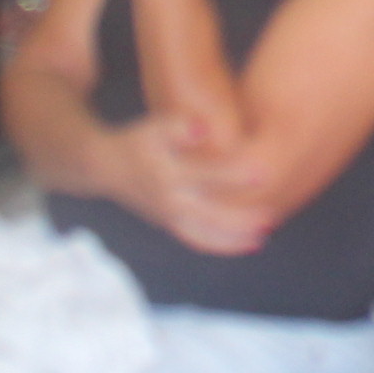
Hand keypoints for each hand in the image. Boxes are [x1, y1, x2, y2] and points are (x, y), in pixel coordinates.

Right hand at [115, 119, 274, 255]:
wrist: (103, 167)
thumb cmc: (137, 142)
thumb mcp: (153, 126)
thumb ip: (179, 126)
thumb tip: (203, 128)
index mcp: (169, 175)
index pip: (208, 176)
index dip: (235, 175)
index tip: (264, 172)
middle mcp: (169, 202)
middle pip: (209, 216)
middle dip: (239, 221)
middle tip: (270, 219)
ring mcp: (167, 218)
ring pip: (202, 236)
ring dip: (232, 241)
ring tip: (261, 240)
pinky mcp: (167, 224)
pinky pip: (195, 240)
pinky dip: (218, 245)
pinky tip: (244, 244)